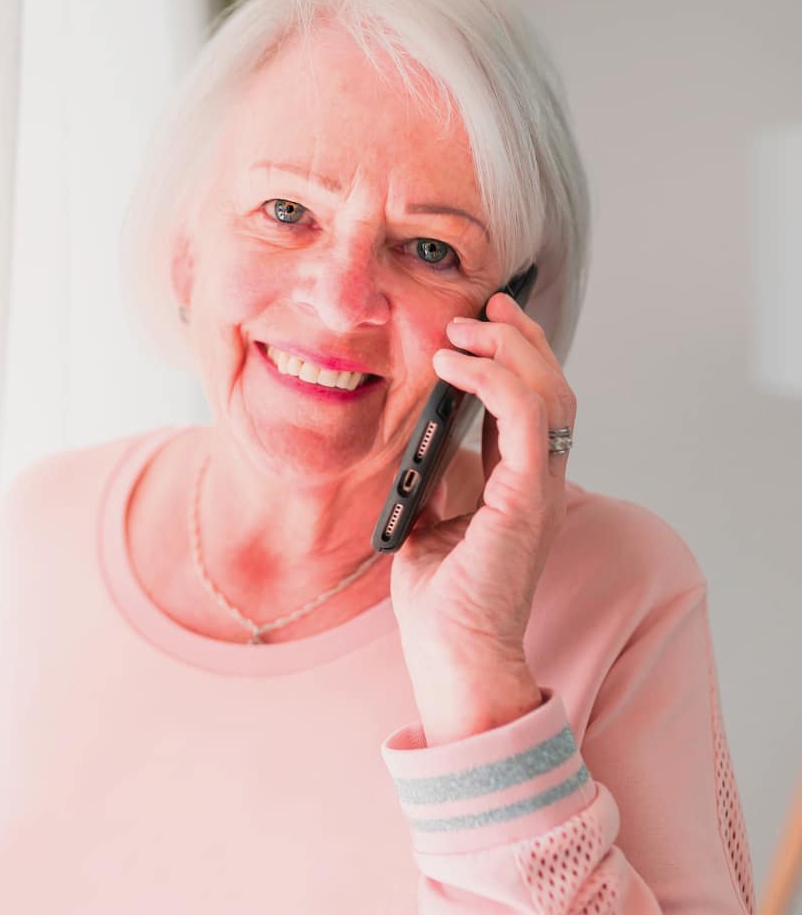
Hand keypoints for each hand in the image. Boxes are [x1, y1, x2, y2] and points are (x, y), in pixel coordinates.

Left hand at [388, 292, 575, 739]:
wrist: (453, 660)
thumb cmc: (441, 605)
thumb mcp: (432, 524)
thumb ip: (438, 483)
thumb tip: (419, 446)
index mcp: (519, 486)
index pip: (530, 405)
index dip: (513, 357)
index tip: (481, 321)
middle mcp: (539, 482)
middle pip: (551, 388)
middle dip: (519, 338)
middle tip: (480, 309)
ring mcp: (540, 490)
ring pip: (549, 394)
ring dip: (509, 349)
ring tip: (464, 329)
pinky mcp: (527, 500)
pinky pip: (527, 419)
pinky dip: (495, 379)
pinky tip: (453, 364)